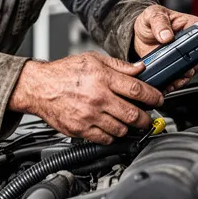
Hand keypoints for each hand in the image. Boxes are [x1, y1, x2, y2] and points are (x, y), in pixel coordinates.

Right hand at [7, 52, 162, 144]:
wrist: (39, 87)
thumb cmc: (64, 73)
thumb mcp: (93, 59)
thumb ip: (119, 65)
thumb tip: (140, 69)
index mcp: (102, 78)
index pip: (137, 90)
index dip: (154, 96)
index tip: (159, 100)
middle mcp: (97, 98)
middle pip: (133, 114)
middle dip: (146, 117)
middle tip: (147, 116)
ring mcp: (89, 116)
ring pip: (121, 129)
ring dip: (129, 127)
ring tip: (128, 121)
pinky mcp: (81, 129)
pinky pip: (105, 139)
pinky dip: (112, 135)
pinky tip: (111, 127)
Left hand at [132, 5, 197, 92]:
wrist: (139, 33)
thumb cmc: (150, 20)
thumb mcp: (153, 15)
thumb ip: (159, 23)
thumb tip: (166, 36)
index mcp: (191, 25)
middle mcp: (191, 42)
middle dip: (196, 65)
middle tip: (186, 69)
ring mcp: (184, 55)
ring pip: (193, 69)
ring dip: (186, 76)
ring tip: (177, 78)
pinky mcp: (175, 65)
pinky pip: (180, 77)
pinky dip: (176, 82)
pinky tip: (170, 83)